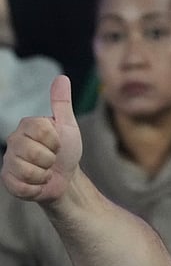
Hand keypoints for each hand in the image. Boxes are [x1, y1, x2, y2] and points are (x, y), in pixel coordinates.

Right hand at [1, 75, 82, 203]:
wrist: (65, 178)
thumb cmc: (67, 150)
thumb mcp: (67, 126)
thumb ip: (62, 103)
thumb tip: (61, 78)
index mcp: (27, 126)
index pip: (41, 130)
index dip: (55, 141)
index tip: (58, 144)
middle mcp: (13, 141)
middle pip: (34, 152)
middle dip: (50, 159)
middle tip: (52, 159)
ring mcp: (8, 161)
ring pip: (28, 170)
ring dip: (44, 174)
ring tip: (45, 170)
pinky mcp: (7, 180)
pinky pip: (22, 186)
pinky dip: (36, 187)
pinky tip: (37, 182)